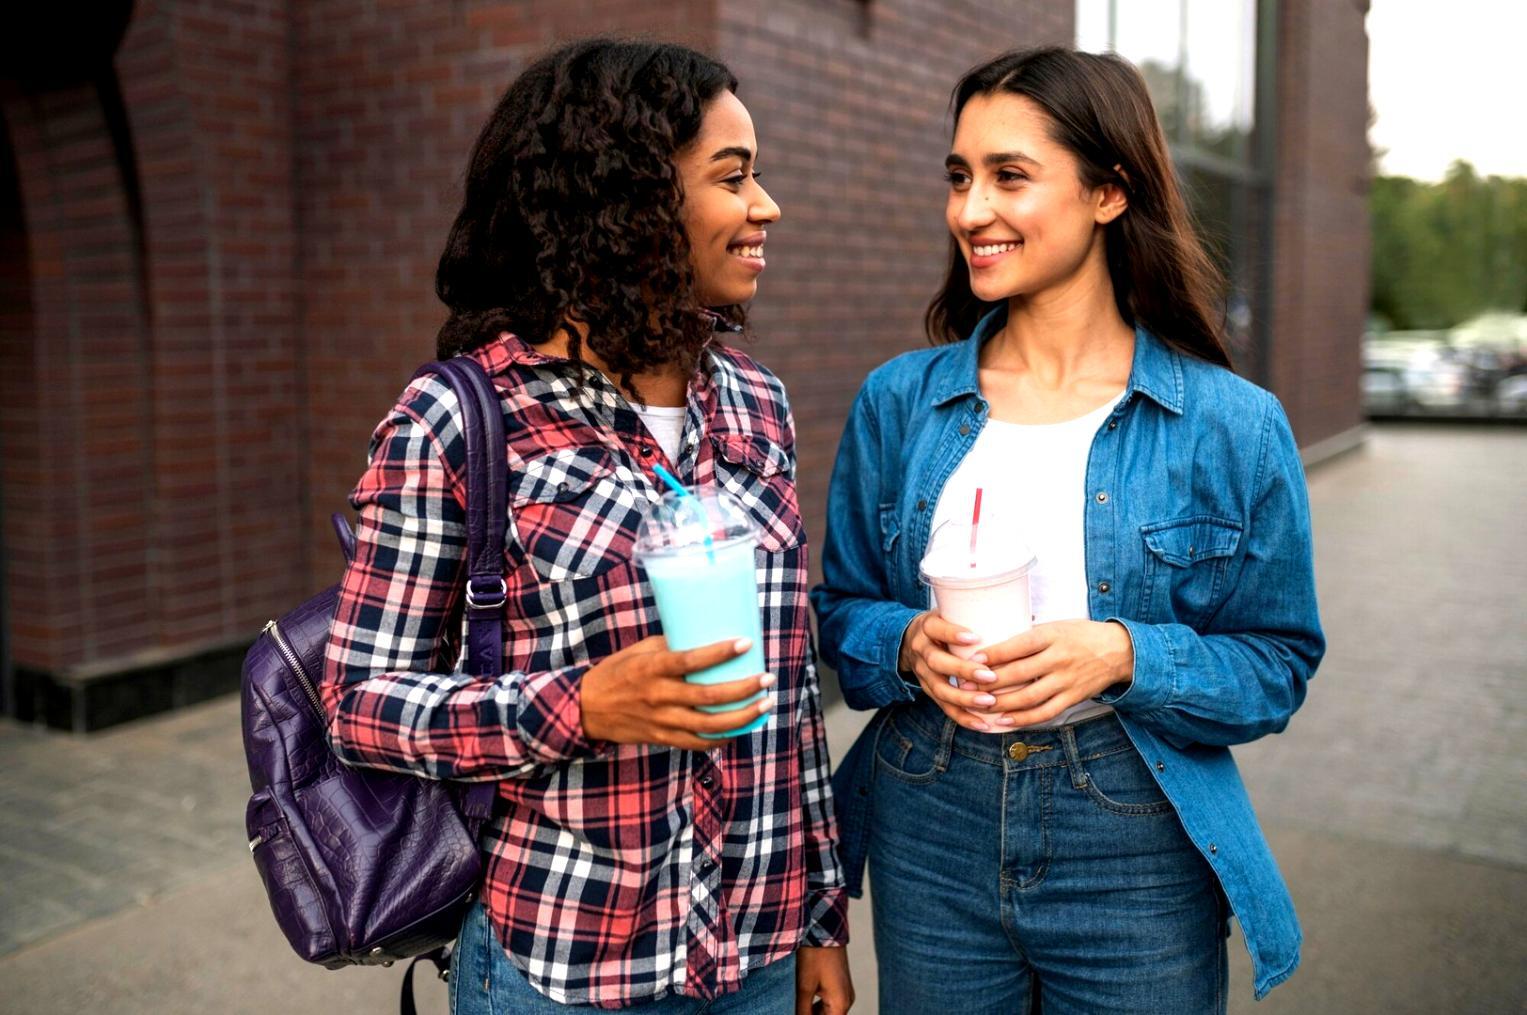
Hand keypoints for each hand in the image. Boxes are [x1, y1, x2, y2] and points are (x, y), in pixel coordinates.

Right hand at [580, 635, 773, 750]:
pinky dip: (722, 738)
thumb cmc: (616, 672)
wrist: (587, 709)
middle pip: (708, 696)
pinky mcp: (662, 738)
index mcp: (651, 668)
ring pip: (709, 724)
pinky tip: (742, 729)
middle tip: (767, 678)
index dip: (720, 652)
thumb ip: (670, 646)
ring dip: (742, 716)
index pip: (690, 660)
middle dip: (743, 688)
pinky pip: (697, 743)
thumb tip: (705, 636)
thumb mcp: (638, 651)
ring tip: (765, 705)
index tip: (745, 643)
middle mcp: (658, 696)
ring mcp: (661, 721)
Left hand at [796, 945, 853, 1014]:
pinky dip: (818, 1005)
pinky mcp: (840, 983)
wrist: (824, 930)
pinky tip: (805, 999)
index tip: (802, 1014)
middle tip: (800, 1010)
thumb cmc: (816, 955)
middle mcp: (846, 999)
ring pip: (828, 1012)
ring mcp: (844, 991)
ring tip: (800, 1006)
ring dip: (814, 1012)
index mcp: (840, 1004)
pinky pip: (830, 1001)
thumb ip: (802, 1011)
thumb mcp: (804, 987)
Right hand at [897, 610, 1005, 732]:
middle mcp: (921, 649)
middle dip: (963, 670)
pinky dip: (963, 717)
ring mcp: (922, 673)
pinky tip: (981, 724)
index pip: (937, 628)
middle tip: (990, 676)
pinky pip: (944, 707)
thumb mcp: (952, 613)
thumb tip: (1029, 617)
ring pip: (939, 689)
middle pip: (937, 662)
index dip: (953, 634)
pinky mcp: (928, 690)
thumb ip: (979, 616)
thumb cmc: (945, 624)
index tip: (975, 637)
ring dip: (964, 698)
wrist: (909, 639)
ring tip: (988, 702)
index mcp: (927, 627)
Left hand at [978, 620, 1133, 727]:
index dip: (994, 654)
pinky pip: (1045, 712)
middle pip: (1019, 673)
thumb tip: (993, 644)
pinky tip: (1004, 721)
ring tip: (979, 705)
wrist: (1120, 650)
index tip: (972, 660)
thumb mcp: (1056, 625)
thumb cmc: (1080, 634)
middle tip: (965, 685)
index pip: (1018, 645)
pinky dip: (1023, 719)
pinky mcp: (1073, 697)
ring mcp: (1066, 680)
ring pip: (1029, 697)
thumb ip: (1030, 637)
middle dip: (989, 681)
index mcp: (1052, 636)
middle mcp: (1059, 658)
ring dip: (1001, 704)